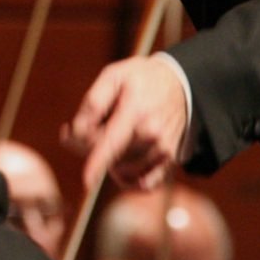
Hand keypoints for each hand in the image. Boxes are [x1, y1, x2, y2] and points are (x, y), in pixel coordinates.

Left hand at [62, 55, 187, 194]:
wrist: (181, 82)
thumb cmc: (140, 78)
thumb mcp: (113, 76)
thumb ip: (93, 102)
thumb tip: (77, 130)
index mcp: (136, 111)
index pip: (113, 142)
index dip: (98, 163)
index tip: (87, 182)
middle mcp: (152, 134)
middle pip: (111, 157)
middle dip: (89, 147)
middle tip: (82, 130)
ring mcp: (162, 149)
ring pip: (123, 170)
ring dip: (108, 162)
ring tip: (105, 140)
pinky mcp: (169, 159)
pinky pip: (147, 183)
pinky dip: (130, 180)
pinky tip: (119, 167)